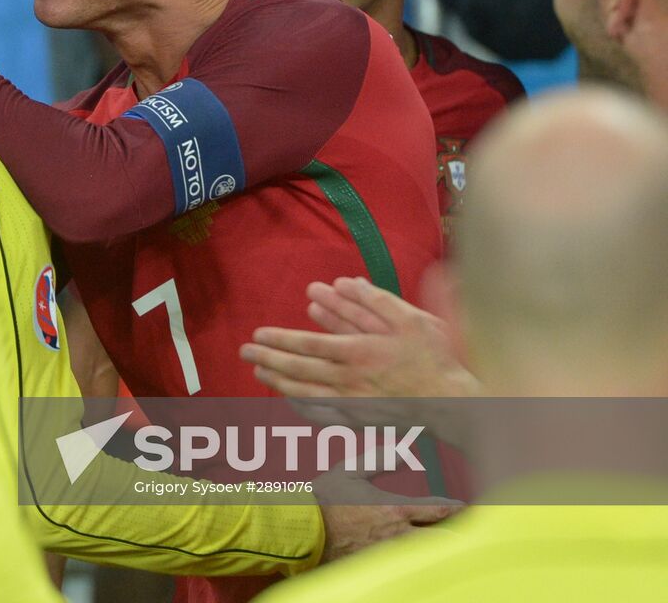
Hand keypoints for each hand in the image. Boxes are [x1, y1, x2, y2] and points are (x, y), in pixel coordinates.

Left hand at [240, 277, 475, 398]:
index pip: (307, 345)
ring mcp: (353, 403)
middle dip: (268, 358)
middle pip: (299, 370)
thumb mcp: (411, 319)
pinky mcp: (361, 419)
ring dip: (279, 382)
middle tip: (245, 352)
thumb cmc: (435, 358)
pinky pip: (323, 414)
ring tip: (258, 372)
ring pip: (306, 393)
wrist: (456, 403)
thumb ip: (375, 300)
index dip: (279, 340)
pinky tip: (290, 400)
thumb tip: (344, 282)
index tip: (258, 335)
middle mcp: (349, 380)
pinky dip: (302, 406)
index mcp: (358, 352)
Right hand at [314, 467, 459, 562]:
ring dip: (442, 549)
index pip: (437, 509)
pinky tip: (426, 563)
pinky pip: (408, 568)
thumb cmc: (324, 498)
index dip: (456, 507)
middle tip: (472, 531)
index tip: (465, 506)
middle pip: (442, 538)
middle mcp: (398, 533)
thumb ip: (379, 459)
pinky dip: (420, 564)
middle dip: (459, 534)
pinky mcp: (379, 567)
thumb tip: (404, 452)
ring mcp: (390, 554)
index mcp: (393, 507)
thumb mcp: (350, 470)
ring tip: (455, 548)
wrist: (302, 529)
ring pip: (428, 556)